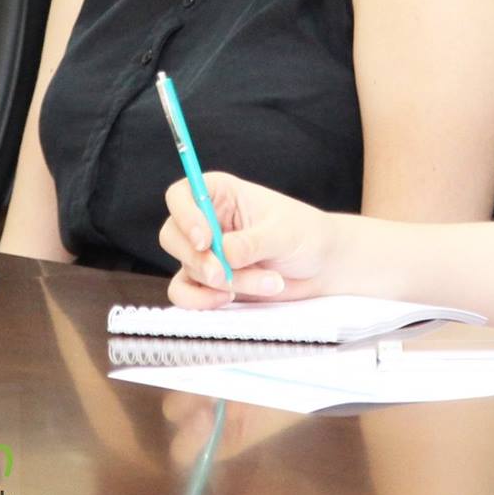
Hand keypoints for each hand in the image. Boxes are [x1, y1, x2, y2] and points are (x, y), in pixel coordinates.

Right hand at [159, 172, 333, 307]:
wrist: (320, 266)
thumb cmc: (305, 235)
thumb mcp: (284, 233)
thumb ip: (252, 242)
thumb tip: (223, 254)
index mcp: (221, 194)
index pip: (181, 195)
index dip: (185, 216)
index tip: (205, 240)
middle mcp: (206, 221)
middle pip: (172, 236)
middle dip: (199, 260)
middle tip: (223, 274)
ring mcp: (205, 253)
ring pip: (188, 268)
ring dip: (222, 282)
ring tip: (269, 282)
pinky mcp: (209, 282)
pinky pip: (185, 293)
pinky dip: (202, 300)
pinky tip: (231, 299)